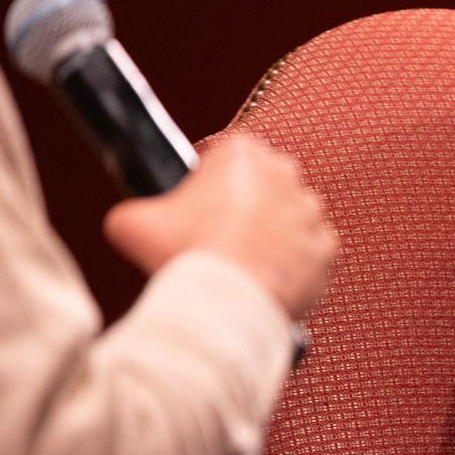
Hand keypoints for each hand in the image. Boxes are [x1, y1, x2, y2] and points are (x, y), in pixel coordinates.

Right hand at [103, 133, 336, 318]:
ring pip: (289, 217)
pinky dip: (293, 263)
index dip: (208, 182)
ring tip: (242, 260)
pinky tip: (267, 275)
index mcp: (242, 153)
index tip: (198, 207)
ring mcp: (310, 212)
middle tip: (218, 235)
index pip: (227, 156)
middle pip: (263, 184)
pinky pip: (309, 251)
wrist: (228, 301)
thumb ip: (134, 210)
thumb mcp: (133, 223)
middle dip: (245, 204)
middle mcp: (285, 174)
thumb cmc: (185, 255)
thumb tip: (127, 221)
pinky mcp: (326, 248)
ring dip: (271, 233)